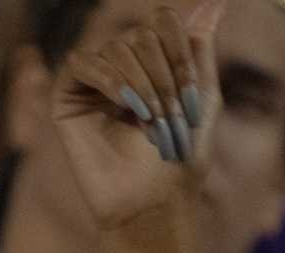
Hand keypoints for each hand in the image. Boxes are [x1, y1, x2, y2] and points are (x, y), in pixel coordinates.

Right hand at [50, 0, 221, 230]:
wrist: (153, 201)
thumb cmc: (181, 159)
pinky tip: (127, 110)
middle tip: (172, 115)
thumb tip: (217, 1)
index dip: (181, 54)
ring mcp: (94, 79)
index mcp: (154, 65)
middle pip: (142, 35)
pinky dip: (111, 83)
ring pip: (116, 48)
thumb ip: (202, 50)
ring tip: (152, 121)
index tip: (191, 96)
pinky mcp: (67, 95)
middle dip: (165, 76)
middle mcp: (123, 66)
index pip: (164, 25)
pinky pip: (84, 63)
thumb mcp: (203, 100)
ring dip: (143, 86)